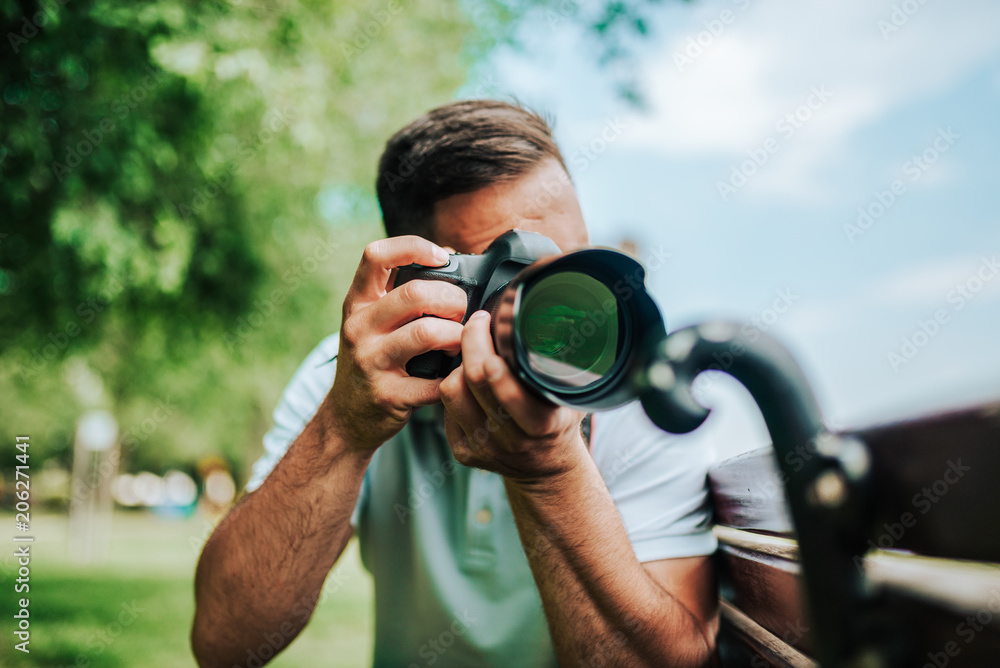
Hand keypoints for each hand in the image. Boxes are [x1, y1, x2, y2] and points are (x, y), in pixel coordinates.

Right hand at [326, 236, 467, 451]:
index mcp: (358, 302)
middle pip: (415, 294)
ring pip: (427, 333)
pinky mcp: (388, 396)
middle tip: (462, 311)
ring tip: (461, 342)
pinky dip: (455, 376)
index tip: (441, 258)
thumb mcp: (373, 320)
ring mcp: (370, 362)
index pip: (375, 256)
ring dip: (457, 335)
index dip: (413, 247)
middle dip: (452, 298)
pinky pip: (435, 382)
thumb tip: (451, 257)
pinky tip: (457, 373)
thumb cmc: (374, 358)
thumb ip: (403, 290)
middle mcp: (359, 327)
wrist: (347, 417)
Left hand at [439, 310, 587, 481]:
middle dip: (472, 342)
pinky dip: (457, 388)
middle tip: (479, 323)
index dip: (492, 357)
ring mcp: (484, 448)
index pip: (510, 393)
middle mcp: (511, 440)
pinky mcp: (463, 452)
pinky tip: (471, 384)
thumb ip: (564, 369)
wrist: (545, 468)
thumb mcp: (572, 397)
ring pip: (451, 391)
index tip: (490, 324)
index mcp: (543, 424)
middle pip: (473, 381)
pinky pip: (445, 408)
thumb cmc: (558, 421)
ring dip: (459, 366)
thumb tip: (556, 326)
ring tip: (475, 356)